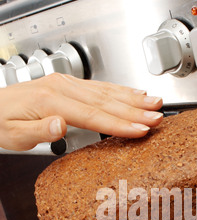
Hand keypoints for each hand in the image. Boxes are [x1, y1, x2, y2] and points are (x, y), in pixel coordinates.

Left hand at [0, 73, 162, 150]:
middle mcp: (61, 87)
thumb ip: (38, 131)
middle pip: (106, 101)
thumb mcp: (13, 135)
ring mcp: (66, 84)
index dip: (119, 123)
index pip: (93, 115)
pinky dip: (119, 90)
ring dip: (132, 97)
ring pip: (106, 91)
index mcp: (51, 101)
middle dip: (135, 110)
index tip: (140, 129)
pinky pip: (99, 86)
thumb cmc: (1, 123)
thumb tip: (60, 125)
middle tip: (158, 117)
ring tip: (155, 103)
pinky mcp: (68, 85)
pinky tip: (133, 92)